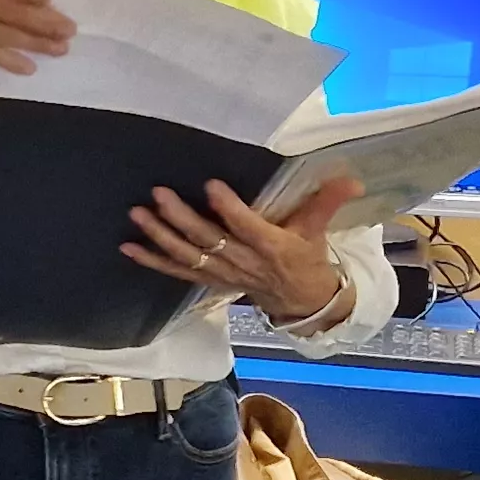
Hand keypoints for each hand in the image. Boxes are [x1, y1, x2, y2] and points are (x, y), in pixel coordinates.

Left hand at [124, 176, 359, 322]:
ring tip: (138, 214)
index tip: (211, 185)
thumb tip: (351, 179)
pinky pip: (177, 271)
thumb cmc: (306, 257)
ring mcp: (222, 272)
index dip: (230, 209)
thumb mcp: (318, 229)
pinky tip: (128, 247)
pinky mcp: (208, 279)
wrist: (300, 300)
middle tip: (159, 194)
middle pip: (209, 240)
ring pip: (188, 256)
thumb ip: (327, 201)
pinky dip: (152, 261)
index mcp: (272, 247)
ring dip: (160, 236)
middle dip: (182, 218)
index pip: (248, 227)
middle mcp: (243, 261)